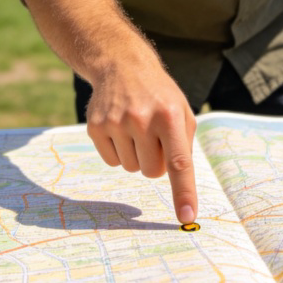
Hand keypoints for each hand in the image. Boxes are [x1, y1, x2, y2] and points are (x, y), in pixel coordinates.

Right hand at [85, 62, 198, 224]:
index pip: (179, 162)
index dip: (184, 192)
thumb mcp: (182, 111)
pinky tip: (120, 129)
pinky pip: (112, 162)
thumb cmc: (159, 95)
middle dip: (156, 161)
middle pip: (152, 172)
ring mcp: (116, 122)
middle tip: (154, 136)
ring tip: (136, 128)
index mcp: (170, 116)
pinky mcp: (96, 127)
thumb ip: (185, 146)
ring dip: (137, 156)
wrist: (122, 65)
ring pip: (131, 168)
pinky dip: (119, 152)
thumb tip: (182, 187)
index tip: (187, 217)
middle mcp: (142, 119)